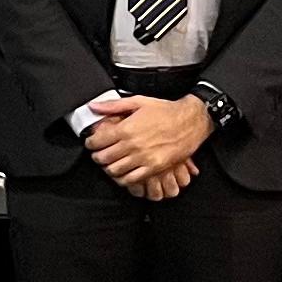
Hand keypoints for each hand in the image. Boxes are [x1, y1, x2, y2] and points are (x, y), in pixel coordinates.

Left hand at [85, 92, 213, 193]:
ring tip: (110, 162)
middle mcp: (133, 145)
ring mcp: (143, 158)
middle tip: (99, 153)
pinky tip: (123, 172)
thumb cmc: (166, 111)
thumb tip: (94, 106)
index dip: (90, 143)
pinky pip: (131, 179)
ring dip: (108, 168)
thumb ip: (113, 105)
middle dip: (97, 156)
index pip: (97, 142)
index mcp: (127, 128)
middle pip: (103, 158)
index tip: (92, 143)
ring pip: (114, 170)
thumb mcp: (138, 102)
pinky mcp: (154, 168)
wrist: (190, 121)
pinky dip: (123, 178)